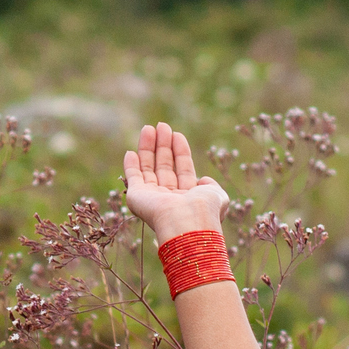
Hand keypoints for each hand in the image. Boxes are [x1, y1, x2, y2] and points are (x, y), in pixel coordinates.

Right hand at [123, 123, 228, 239]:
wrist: (186, 222)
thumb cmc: (204, 209)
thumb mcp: (217, 195)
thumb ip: (212, 186)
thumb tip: (203, 180)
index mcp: (187, 198)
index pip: (182, 170)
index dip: (180, 151)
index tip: (177, 134)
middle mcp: (169, 198)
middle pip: (164, 166)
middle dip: (163, 145)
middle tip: (162, 125)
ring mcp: (152, 198)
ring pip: (149, 168)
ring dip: (148, 148)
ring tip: (149, 128)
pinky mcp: (137, 197)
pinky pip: (133, 178)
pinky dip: (130, 166)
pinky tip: (130, 152)